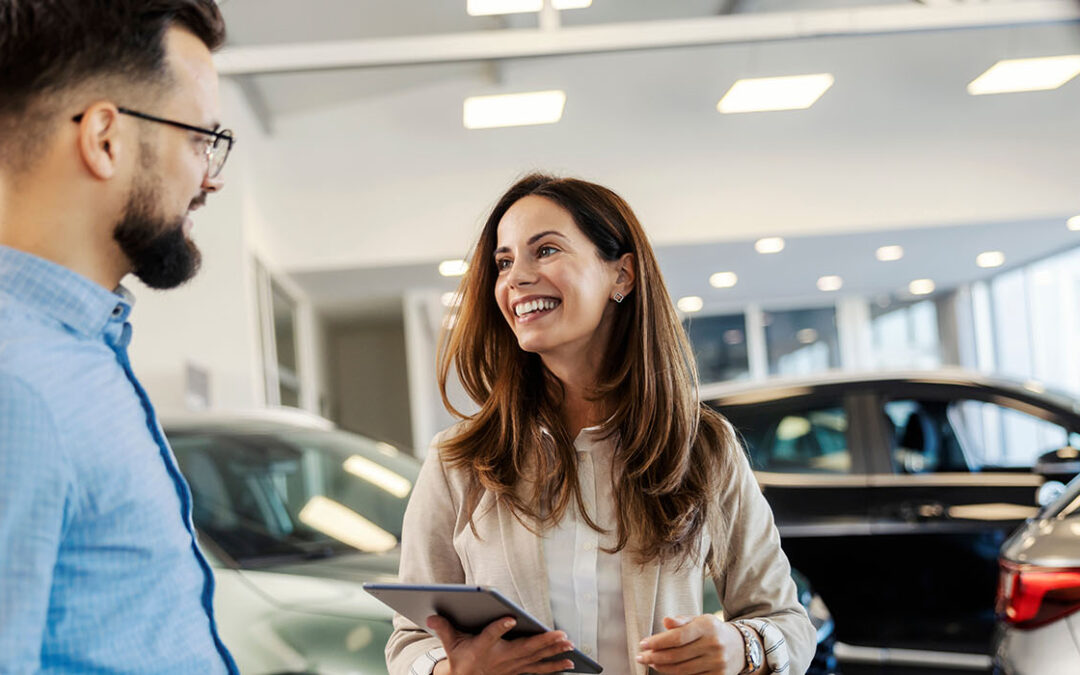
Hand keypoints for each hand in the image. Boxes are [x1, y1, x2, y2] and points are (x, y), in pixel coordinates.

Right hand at [426, 615, 575, 674]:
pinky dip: (555, 666)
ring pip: (535, 659)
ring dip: (554, 652)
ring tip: (569, 645)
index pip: (490, 635)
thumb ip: (444, 628)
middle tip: (560, 634)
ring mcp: (512, 667)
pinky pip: (539, 670)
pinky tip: (570, 662)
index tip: (509, 618)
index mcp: (482, 648)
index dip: (499, 627)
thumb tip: (431, 615)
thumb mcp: (450, 644)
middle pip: (523, 649)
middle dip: (543, 642)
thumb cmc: (461, 658)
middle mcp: (500, 659)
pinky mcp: (519, 671)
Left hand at [636, 614, 745, 674]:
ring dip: (662, 667)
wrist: (740, 646)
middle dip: (655, 656)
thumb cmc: (713, 631)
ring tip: (651, 662)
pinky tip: (666, 669)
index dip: (658, 642)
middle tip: (641, 656)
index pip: (678, 636)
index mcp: (707, 627)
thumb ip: (681, 621)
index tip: (643, 643)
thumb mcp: (700, 620)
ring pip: (682, 670)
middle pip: (677, 655)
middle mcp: (713, 645)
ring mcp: (717, 663)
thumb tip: (665, 621)